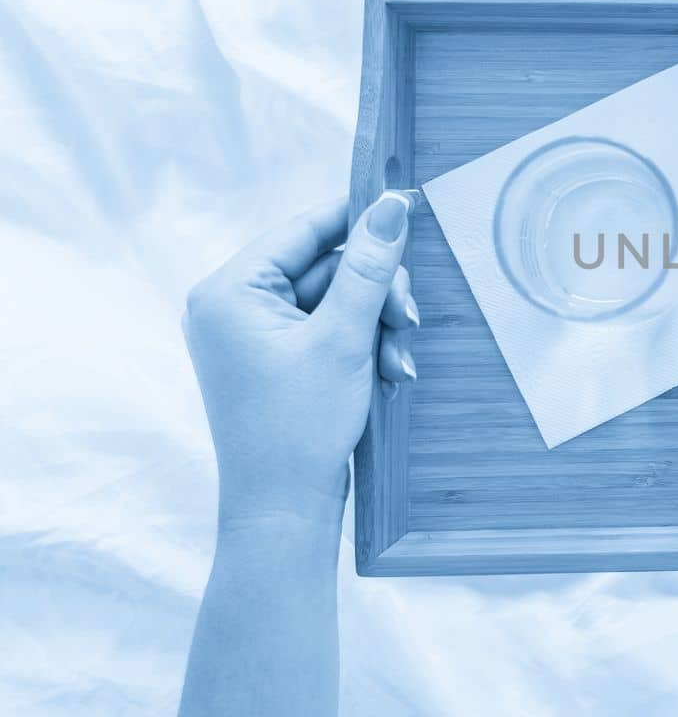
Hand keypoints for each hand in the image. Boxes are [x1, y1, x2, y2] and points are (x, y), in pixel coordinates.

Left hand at [182, 193, 417, 526]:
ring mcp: (254, 336)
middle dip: (376, 296)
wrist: (283, 511)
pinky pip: (331, 332)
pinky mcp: (277, 361)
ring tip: (398, 363)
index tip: (408, 207)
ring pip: (338, 302)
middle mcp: (234, 307)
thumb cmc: (298, 429)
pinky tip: (387, 375)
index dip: (359, 220)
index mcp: (230, 291)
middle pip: (327, 268)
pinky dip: (364, 347)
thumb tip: (393, 205)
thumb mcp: (343, 340)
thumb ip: (369, 269)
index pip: (304, 230)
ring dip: (378, 326)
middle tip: (408, 320)